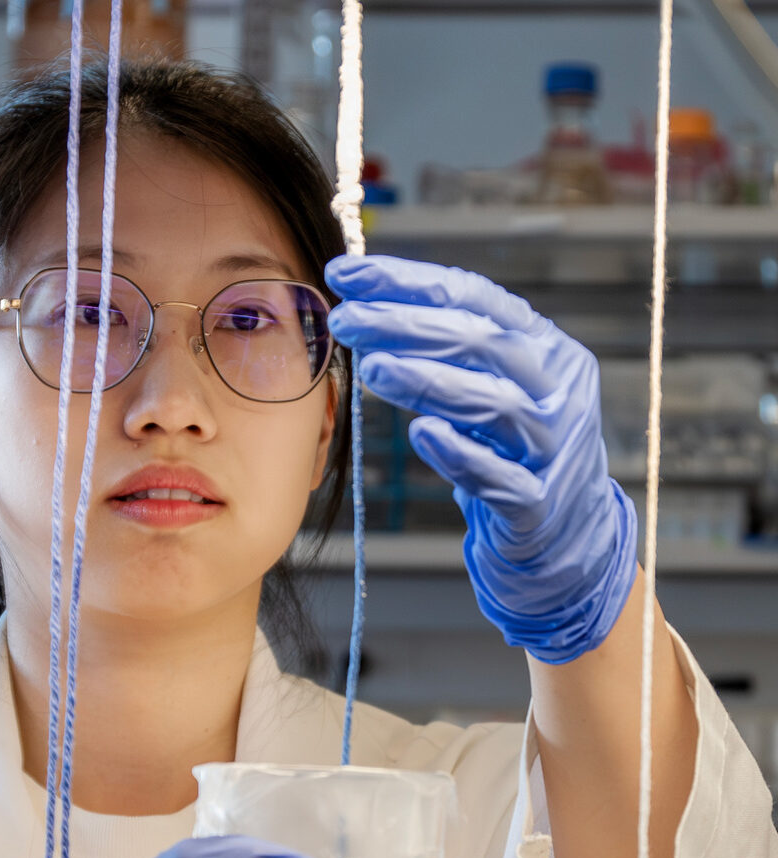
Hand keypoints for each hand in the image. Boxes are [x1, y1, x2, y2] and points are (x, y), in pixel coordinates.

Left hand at [325, 254, 636, 663]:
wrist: (565, 529)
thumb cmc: (510, 447)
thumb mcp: (487, 386)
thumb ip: (445, 350)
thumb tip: (364, 303)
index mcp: (540, 345)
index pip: (472, 297)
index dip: (407, 281)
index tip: (347, 273)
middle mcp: (555, 386)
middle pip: (480, 343)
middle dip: (405, 324)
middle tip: (346, 319)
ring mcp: (553, 445)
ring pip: (493, 404)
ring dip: (428, 382)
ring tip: (372, 368)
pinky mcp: (540, 502)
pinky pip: (500, 477)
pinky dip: (461, 454)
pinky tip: (423, 435)